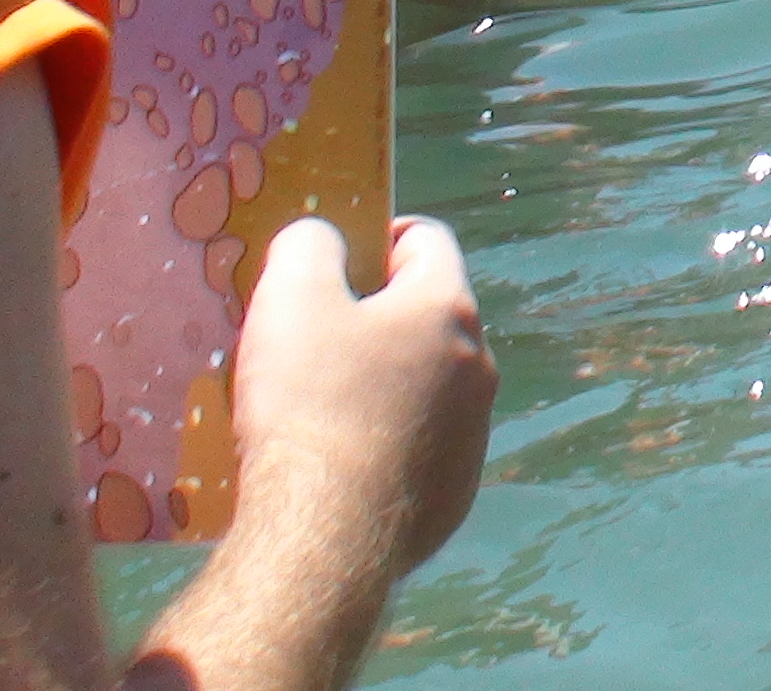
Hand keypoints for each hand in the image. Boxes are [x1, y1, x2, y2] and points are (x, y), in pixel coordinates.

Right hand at [227, 216, 498, 578]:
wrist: (328, 533)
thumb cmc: (310, 404)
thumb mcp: (291, 301)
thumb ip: (309, 246)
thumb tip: (323, 238)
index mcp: (447, 309)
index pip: (426, 241)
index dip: (379, 238)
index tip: (338, 261)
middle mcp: (479, 365)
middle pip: (429, 317)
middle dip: (376, 318)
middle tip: (314, 340)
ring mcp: (474, 431)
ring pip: (428, 385)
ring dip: (385, 384)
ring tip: (320, 407)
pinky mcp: (456, 490)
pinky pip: (421, 447)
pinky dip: (387, 442)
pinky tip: (338, 463)